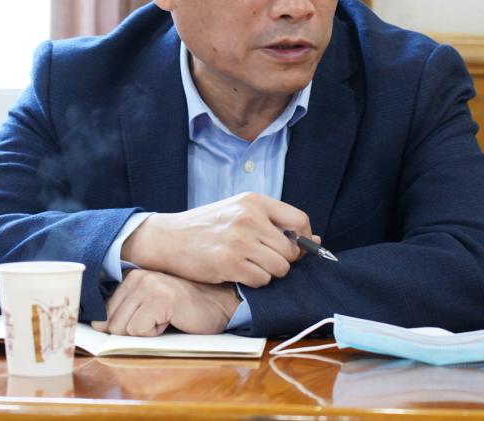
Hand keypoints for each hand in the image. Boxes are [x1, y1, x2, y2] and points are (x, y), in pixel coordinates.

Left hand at [91, 269, 241, 336]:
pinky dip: (156, 334)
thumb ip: (126, 311)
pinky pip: (139, 330)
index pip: (103, 314)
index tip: (143, 324)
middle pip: (111, 324)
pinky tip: (173, 320)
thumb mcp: (151, 306)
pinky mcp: (160, 298)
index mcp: (131, 277)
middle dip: (133, 332)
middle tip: (160, 320)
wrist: (222, 303)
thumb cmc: (187, 309)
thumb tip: (96, 327)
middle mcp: (136, 277)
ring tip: (166, 319)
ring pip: (123, 329)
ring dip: (145, 333)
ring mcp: (148, 285)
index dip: (122, 328)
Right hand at [121, 192, 315, 287]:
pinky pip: (262, 280)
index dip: (303, 239)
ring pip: (280, 267)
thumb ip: (273, 223)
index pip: (300, 220)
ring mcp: (239, 240)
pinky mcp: (229, 262)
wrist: (168, 237)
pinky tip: (238, 272)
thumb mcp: (238, 212)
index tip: (295, 248)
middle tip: (265, 260)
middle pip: (291, 249)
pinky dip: (255, 281)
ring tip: (250, 265)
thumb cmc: (206, 227)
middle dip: (284, 260)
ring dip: (269, 272)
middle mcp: (249, 217)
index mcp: (254, 201)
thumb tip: (315, 241)